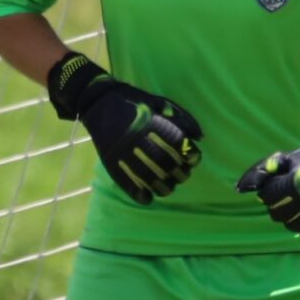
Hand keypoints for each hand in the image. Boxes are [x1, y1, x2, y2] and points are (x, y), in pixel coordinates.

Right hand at [47, 53, 202, 203]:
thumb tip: (200, 138)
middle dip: (179, 174)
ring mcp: (122, 149)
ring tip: (168, 188)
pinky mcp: (110, 159)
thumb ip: (182, 118)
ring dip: (162, 187)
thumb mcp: (160, 102)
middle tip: (182, 176)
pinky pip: (126, 181)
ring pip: (147, 176)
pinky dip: (138, 193)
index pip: (178, 144)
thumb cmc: (135, 101)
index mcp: (152, 121)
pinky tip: (147, 197)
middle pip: (165, 163)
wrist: (99, 101)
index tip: (193, 160)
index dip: (189, 155)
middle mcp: (138, 136)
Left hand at [236, 114, 299, 240]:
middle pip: (277, 215)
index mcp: (296, 183)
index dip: (268, 192)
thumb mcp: (281, 159)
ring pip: (291, 227)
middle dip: (277, 206)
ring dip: (289, 218)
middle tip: (287, 196)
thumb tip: (240, 189)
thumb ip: (259, 172)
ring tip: (297, 204)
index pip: (267, 198)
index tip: (278, 185)